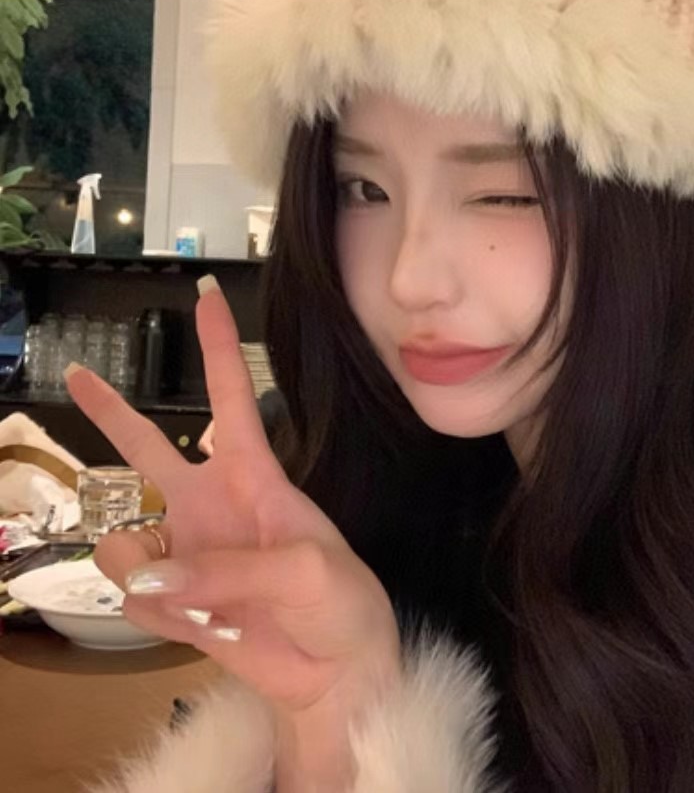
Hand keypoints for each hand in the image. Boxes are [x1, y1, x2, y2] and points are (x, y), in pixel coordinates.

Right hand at [64, 276, 399, 785]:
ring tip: (192, 589)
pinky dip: (161, 610)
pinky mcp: (174, 601)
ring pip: (126, 535)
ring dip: (144, 561)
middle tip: (77, 373)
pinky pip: (136, 594)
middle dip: (113, 412)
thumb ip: (226, 567)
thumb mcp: (306, 570)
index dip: (219, 347)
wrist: (337, 673)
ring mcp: (188, 552)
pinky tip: (205, 621)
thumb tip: (143, 569)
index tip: (206, 296)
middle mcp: (212, 505)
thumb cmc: (341, 602)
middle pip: (149, 448)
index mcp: (255, 477)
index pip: (232, 398)